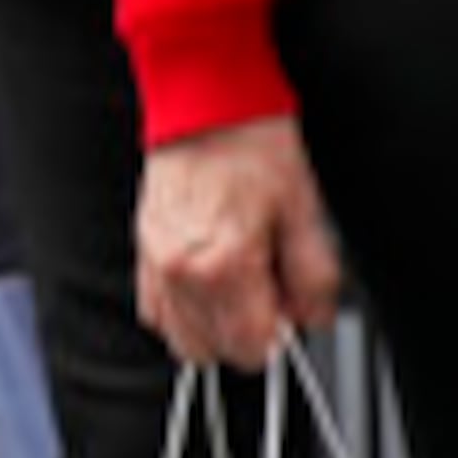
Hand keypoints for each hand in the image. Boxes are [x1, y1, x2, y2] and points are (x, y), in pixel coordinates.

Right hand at [133, 116, 345, 367]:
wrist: (209, 106)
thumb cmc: (255, 150)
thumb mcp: (306, 215)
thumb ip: (314, 280)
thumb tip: (314, 319)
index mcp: (225, 263)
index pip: (250, 347)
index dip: (277, 337)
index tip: (287, 310)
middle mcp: (182, 269)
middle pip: (213, 351)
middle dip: (246, 333)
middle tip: (266, 292)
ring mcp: (156, 262)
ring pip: (181, 339)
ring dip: (214, 327)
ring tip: (239, 285)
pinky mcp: (143, 252)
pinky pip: (157, 312)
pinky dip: (185, 311)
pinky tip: (210, 283)